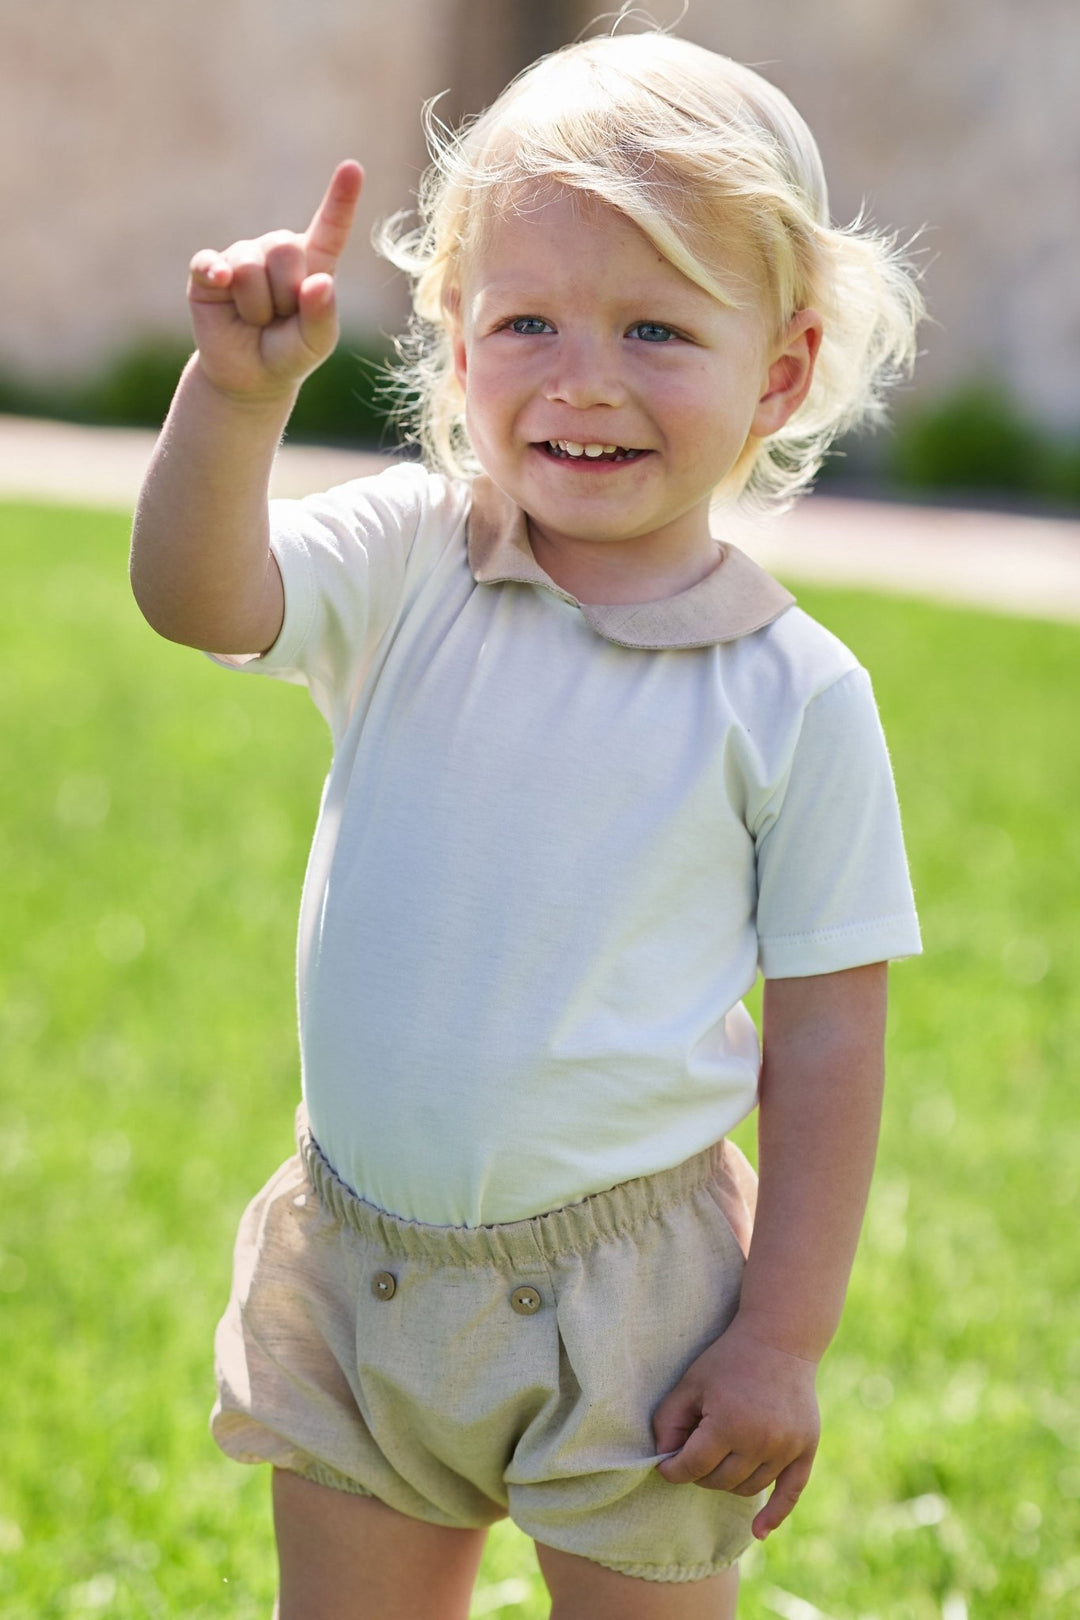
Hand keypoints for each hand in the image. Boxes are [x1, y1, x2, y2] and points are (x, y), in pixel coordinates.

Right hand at [186, 159, 362, 403]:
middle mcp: (278, 251)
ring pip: (251, 266)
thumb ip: (323, 316)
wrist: (250, 378)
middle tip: (280, 318)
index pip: (331, 227)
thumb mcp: (316, 343)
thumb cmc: (289, 353)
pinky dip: (215, 272)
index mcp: (313, 262)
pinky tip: (221, 280)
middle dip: (286, 294)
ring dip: (257, 307)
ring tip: (257, 322)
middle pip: (286, 248)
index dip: (341, 198)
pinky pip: (210, 263)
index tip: (352, 168)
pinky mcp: (208, 270)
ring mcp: (241, 257)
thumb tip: (320, 283)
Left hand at [652, 1315, 820, 1539]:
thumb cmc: (728, 1359)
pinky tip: (759, 1532)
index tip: (665, 1465)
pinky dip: (774, 1515)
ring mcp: (786, 1448)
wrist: (780, 1339)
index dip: (672, 1469)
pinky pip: (790, 1493)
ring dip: (728, 1481)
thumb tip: (663, 1460)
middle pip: (719, 1481)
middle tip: (695, 1451)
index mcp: (727, 1424)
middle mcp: (760, 1441)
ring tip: (720, 1457)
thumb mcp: (690, 1383)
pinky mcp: (805, 1449)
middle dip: (700, 1472)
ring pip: (747, 1488)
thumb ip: (668, 1422)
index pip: (692, 1467)